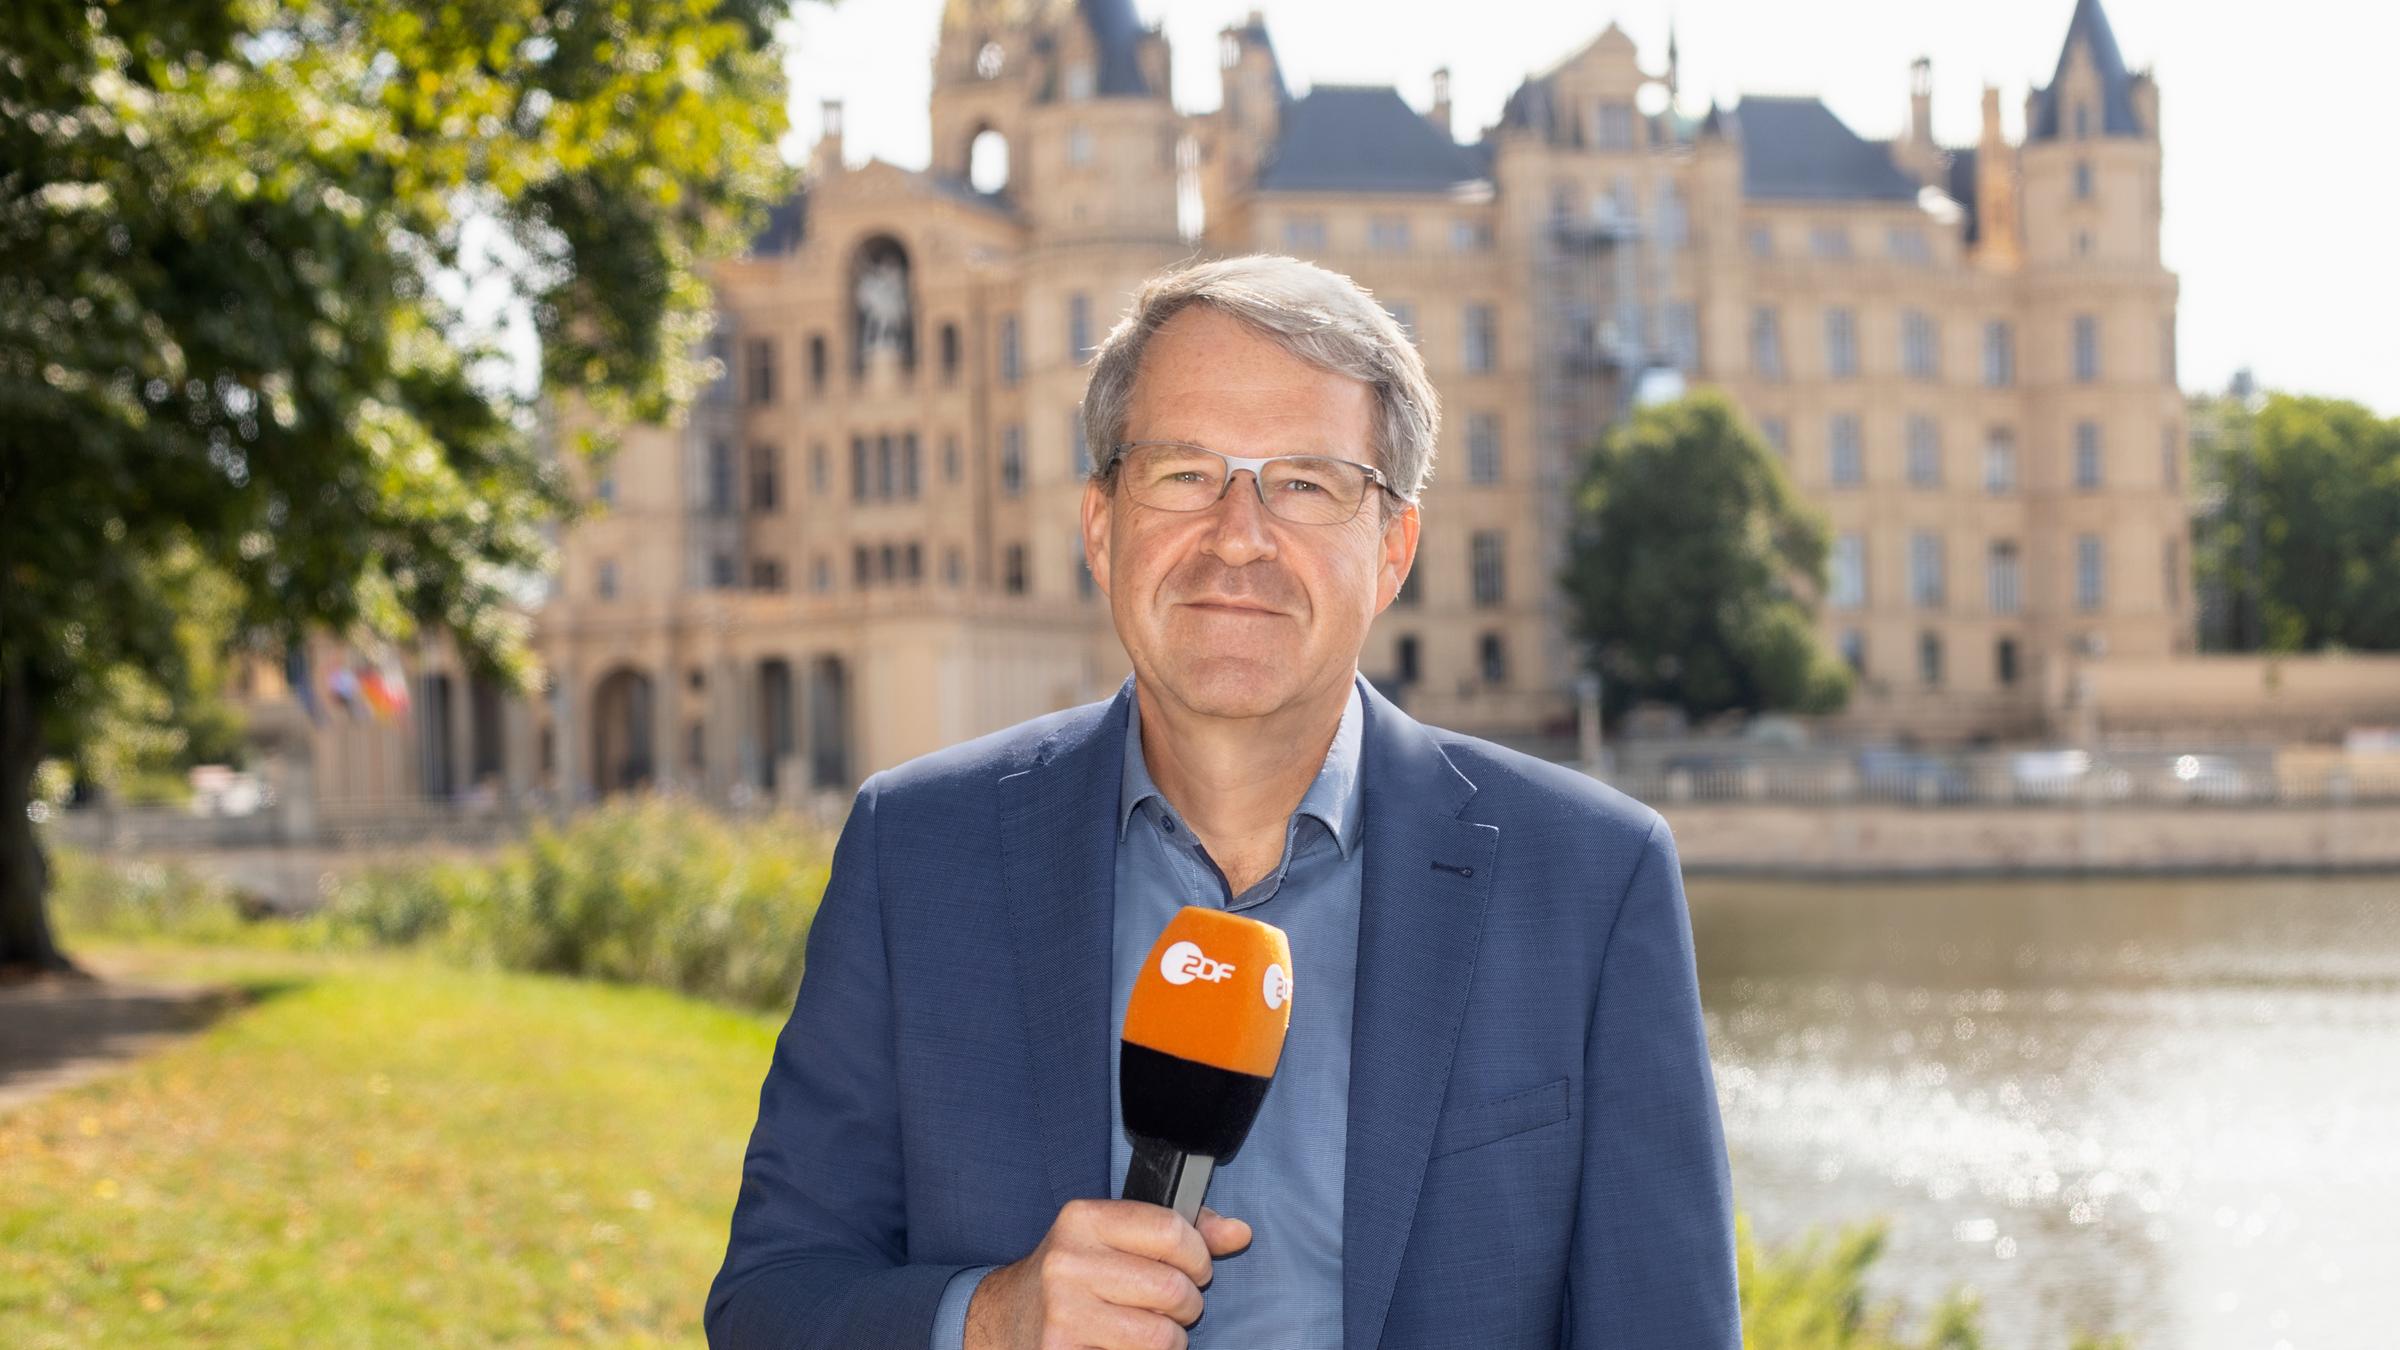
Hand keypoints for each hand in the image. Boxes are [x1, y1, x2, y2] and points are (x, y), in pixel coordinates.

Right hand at [963, 1199, 1252, 1349]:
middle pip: (1173, 1289)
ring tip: (1145, 1331)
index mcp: (1084, 1220)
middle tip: (1168, 1307)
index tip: (1193, 1269)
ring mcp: (1062, 1313)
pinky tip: (1121, 1347)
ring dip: (1168, 1342)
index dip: (1198, 1257)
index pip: (1173, 1231)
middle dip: (1186, 1305)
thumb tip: (1239, 1233)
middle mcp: (1068, 1262)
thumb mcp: (1115, 1239)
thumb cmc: (1074, 1277)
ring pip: (1163, 1337)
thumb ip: (1180, 1232)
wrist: (1004, 1320)